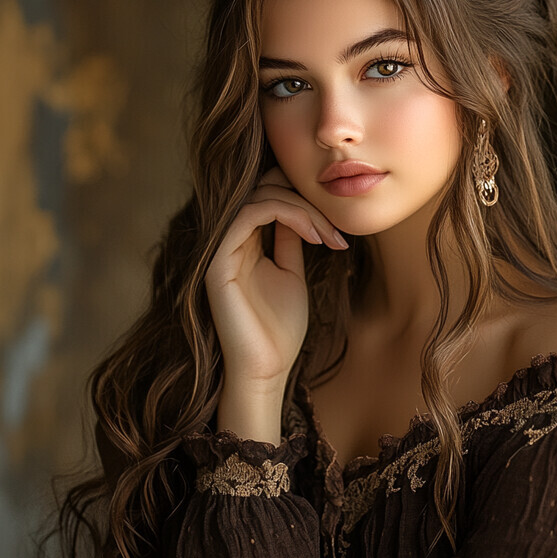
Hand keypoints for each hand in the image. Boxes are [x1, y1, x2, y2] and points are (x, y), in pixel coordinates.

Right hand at [205, 166, 347, 390]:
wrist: (267, 369)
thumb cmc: (279, 330)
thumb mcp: (291, 274)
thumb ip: (290, 240)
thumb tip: (301, 210)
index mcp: (244, 243)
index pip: (268, 195)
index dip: (304, 198)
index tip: (338, 227)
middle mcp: (228, 241)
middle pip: (264, 187)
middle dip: (306, 199)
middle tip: (337, 227)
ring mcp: (221, 249)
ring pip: (260, 197)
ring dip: (303, 208)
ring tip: (329, 235)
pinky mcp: (218, 261)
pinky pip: (249, 215)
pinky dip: (288, 215)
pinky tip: (314, 235)